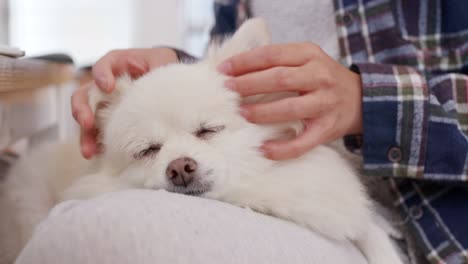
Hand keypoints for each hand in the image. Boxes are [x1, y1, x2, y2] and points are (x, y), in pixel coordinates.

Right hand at [72, 48, 177, 158]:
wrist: (166, 78)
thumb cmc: (160, 64)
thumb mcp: (161, 61)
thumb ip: (158, 69)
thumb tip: (160, 87)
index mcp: (116, 63)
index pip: (103, 66)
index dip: (101, 75)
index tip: (107, 86)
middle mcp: (104, 83)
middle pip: (84, 94)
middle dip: (82, 110)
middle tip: (87, 123)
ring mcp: (104, 102)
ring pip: (86, 117)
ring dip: (85, 135)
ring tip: (89, 151)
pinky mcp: (108, 119)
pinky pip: (97, 131)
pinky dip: (96, 143)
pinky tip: (98, 155)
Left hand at [218, 43, 361, 159]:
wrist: (360, 99)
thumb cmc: (321, 78)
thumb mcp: (305, 60)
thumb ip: (279, 60)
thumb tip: (235, 69)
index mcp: (310, 55)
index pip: (273, 54)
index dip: (246, 62)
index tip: (224, 69)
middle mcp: (320, 77)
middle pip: (280, 79)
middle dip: (249, 84)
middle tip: (228, 90)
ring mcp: (325, 104)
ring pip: (290, 108)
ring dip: (263, 112)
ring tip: (242, 113)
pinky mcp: (327, 129)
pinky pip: (303, 142)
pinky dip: (282, 148)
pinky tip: (264, 149)